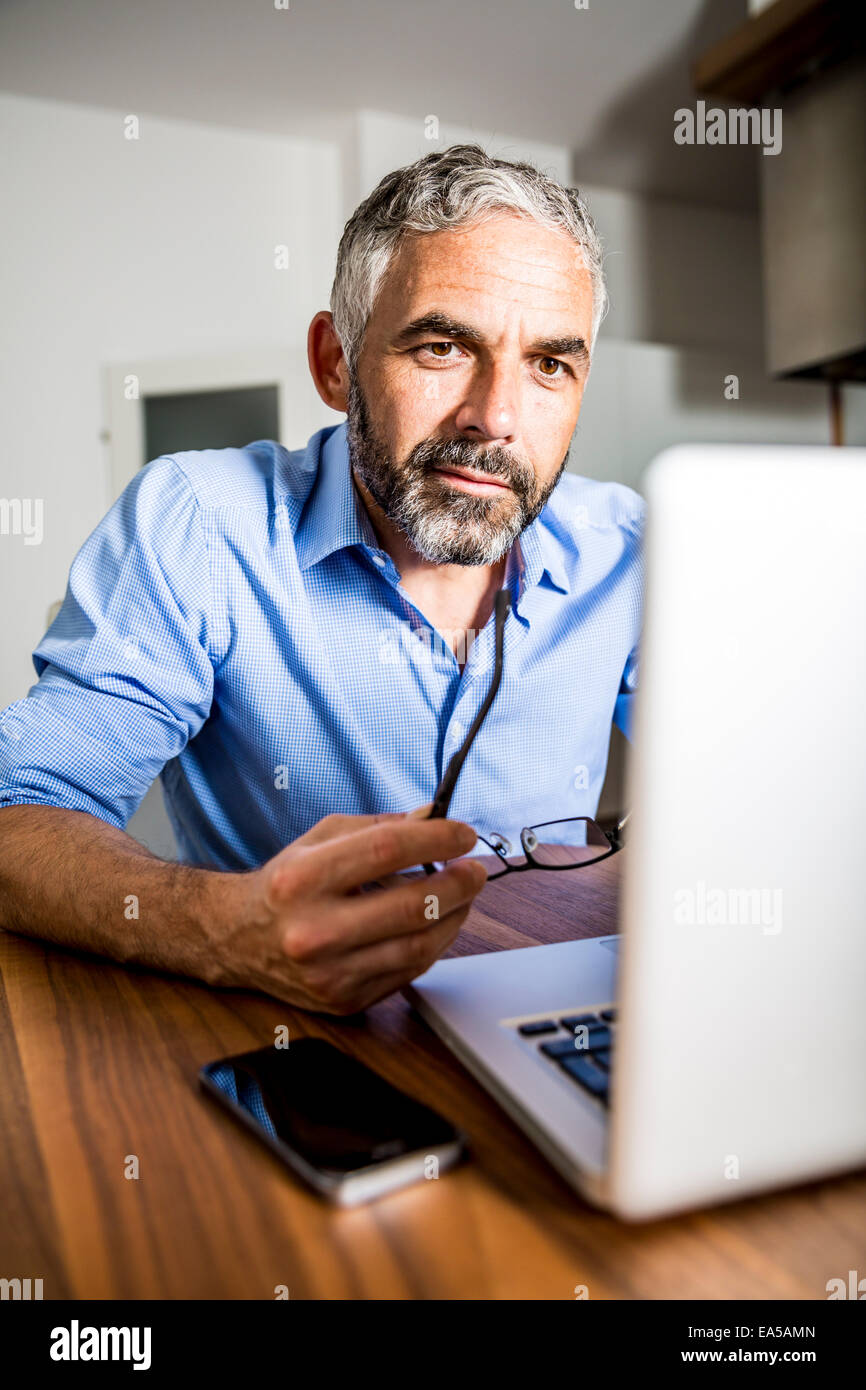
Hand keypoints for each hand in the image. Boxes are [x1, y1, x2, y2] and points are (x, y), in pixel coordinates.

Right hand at [212, 808, 486, 1012]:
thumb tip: (433, 819)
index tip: (463, 834)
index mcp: (303, 879)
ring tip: (463, 896)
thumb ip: (377, 828)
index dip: (436, 839)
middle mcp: (313, 930)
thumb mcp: (319, 840)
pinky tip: (437, 924)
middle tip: (475, 869)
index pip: (386, 850)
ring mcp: (328, 973)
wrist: (236, 939)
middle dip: (459, 883)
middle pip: (412, 905)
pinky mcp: (342, 1000)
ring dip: (455, 917)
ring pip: (418, 946)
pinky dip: (432, 944)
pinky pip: (408, 972)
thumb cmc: (286, 883)